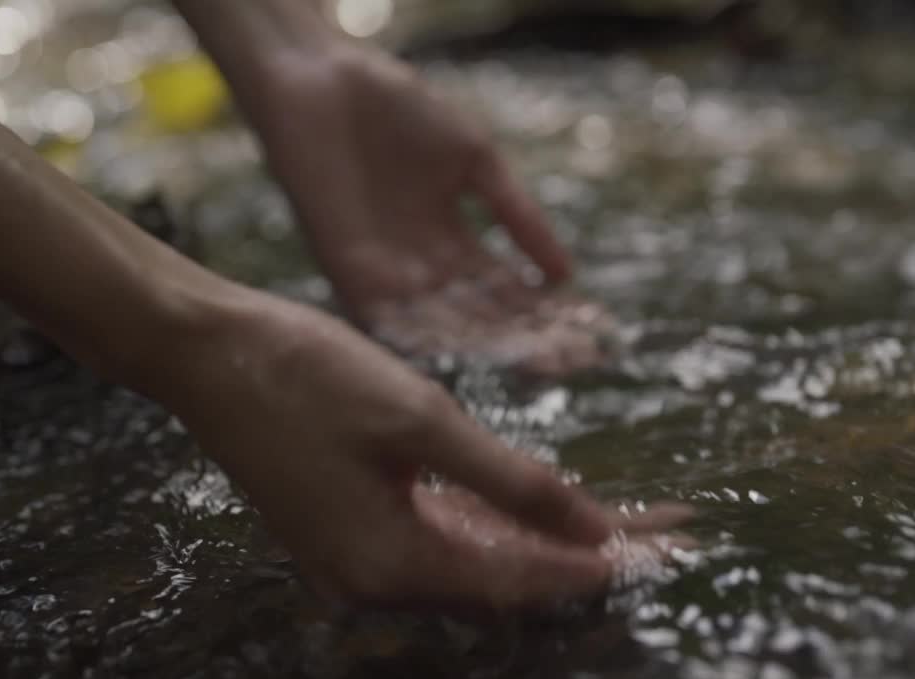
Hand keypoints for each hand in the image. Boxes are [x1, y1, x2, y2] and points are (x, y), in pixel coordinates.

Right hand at [160, 286, 686, 609]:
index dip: (597, 562)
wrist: (207, 352)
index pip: (521, 580)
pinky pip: (441, 539)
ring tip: (625, 521)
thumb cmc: (307, 376)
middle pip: (507, 577)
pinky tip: (544, 510)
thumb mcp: (422, 421)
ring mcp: (357, 560)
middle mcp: (374, 582)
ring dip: (549, 538)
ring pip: (478, 559)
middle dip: (587, 551)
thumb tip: (593, 528)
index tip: (663, 547)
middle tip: (664, 532)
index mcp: (390, 566)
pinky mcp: (349, 529)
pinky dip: (497, 524)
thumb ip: (512, 482)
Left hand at [175, 0, 615, 373]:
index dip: (549, 315)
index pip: (508, 292)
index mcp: (453, 241)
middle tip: (573, 360)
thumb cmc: (397, 109)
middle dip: (529, 339)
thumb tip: (566, 274)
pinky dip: (422, 332)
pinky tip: (464, 348)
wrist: (323, 81)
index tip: (591, 335)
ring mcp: (386, 273)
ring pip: (444, 324)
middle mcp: (421, 268)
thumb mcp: (475, 162)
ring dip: (487, 344)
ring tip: (533, 359)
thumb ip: (517, 215)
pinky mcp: (346, 270)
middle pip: (482, 318)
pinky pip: (388, 316)